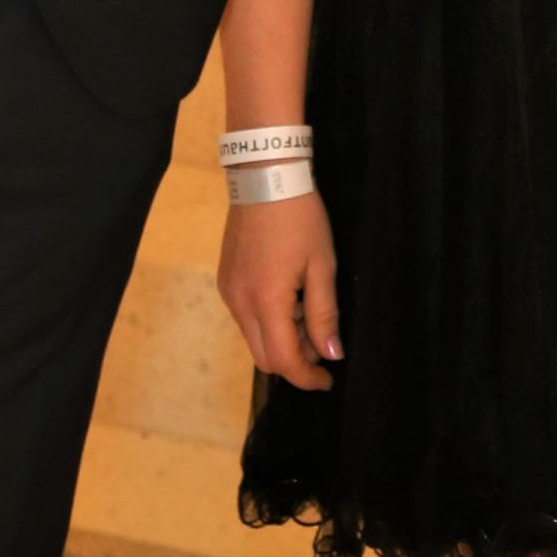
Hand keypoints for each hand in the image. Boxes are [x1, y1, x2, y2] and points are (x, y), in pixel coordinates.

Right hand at [218, 183, 343, 388]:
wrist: (264, 176)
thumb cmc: (301, 218)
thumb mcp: (322, 265)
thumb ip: (324, 314)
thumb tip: (332, 355)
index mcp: (266, 302)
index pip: (283, 360)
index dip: (307, 377)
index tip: (329, 380)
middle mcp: (239, 304)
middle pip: (264, 357)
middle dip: (296, 360)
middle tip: (324, 344)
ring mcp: (228, 292)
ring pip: (254, 338)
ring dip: (282, 339)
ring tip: (309, 313)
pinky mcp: (225, 280)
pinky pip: (246, 317)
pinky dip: (269, 321)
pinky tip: (290, 299)